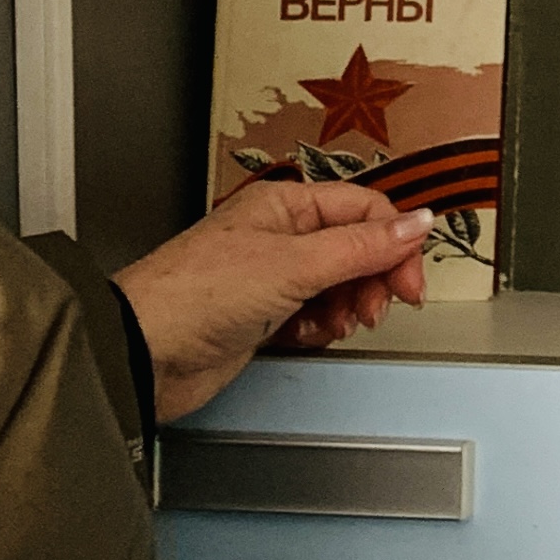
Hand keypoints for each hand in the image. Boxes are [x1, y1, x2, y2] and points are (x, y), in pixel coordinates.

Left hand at [116, 177, 434, 423]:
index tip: (410, 281)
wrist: (143, 354)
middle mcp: (280, 236)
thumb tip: (416, 222)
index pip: (364, 209)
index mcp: (286, 206)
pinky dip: (320, 328)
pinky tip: (307, 336)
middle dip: (373, 280)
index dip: (396, 242)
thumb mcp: (294, 264)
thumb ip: (362, 246)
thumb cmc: (194, 296)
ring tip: (335, 324)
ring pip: (338, 285)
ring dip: (347, 307)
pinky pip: (313, 316)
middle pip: (356, 249)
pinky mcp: (263, 317)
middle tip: (375, 309)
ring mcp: (271, 278)